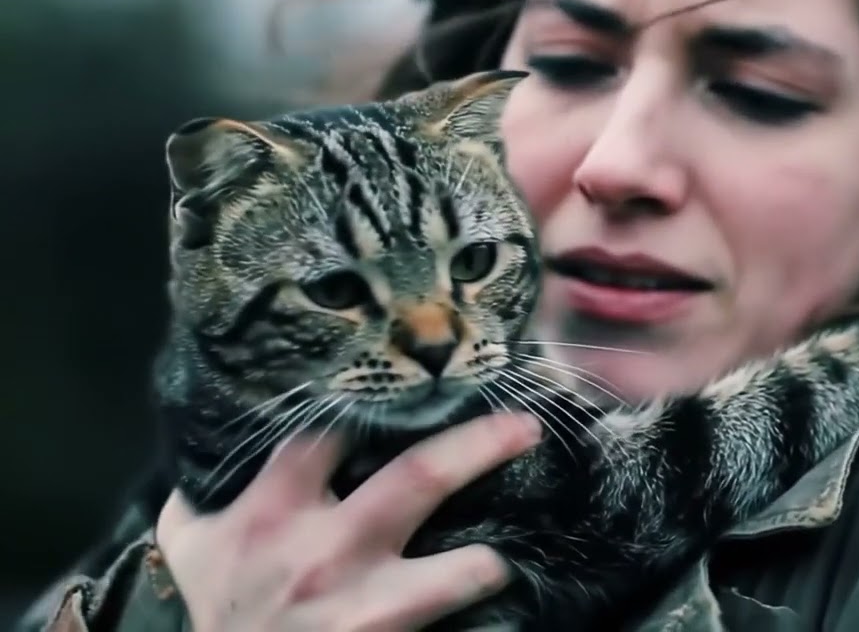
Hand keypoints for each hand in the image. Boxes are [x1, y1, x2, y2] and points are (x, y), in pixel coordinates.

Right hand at [156, 412, 542, 631]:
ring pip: (454, 572)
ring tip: (532, 532)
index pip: (333, 431)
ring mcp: (360, 605)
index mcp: (275, 508)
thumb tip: (216, 441)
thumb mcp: (192, 544)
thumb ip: (202, 490)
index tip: (425, 384)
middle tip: (527, 425)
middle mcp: (324, 550)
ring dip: (493, 557)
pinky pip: (449, 621)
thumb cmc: (217, 611)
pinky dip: (478, 604)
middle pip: (418, 476)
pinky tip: (511, 591)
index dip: (381, 401)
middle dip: (480, 445)